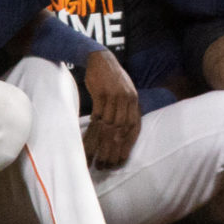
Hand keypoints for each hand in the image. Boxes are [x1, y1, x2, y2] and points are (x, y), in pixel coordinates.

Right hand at [81, 50, 139, 168]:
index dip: (127, 147)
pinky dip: (93, 127)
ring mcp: (115, 96)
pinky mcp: (102, 93)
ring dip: (101, 143)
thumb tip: (121, 132)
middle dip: (112, 150)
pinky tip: (88, 138)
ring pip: (109, 126)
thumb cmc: (111, 79)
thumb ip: (125, 111)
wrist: (101, 59)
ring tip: (94, 157)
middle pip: (121, 131)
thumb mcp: (124, 93)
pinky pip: (98, 115)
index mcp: (134, 102)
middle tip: (104, 165)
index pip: (134, 130)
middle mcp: (127, 100)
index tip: (119, 162)